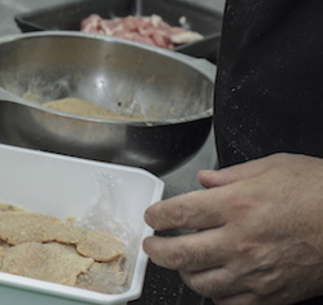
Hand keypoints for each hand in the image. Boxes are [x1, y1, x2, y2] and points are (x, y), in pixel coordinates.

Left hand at [143, 153, 322, 303]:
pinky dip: (215, 295)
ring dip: (184, 273)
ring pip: (200, 283)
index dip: (156, 216)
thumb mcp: (273, 167)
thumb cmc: (320, 192)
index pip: (177, 214)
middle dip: (156, 251)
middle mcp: (240, 242)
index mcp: (236, 205)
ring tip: (182, 263)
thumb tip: (205, 181)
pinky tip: (215, 282)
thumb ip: (231, 175)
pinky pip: (229, 303)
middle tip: (152, 246)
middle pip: (179, 254)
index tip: (152, 217)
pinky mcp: (271, 294)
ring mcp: (254, 272)